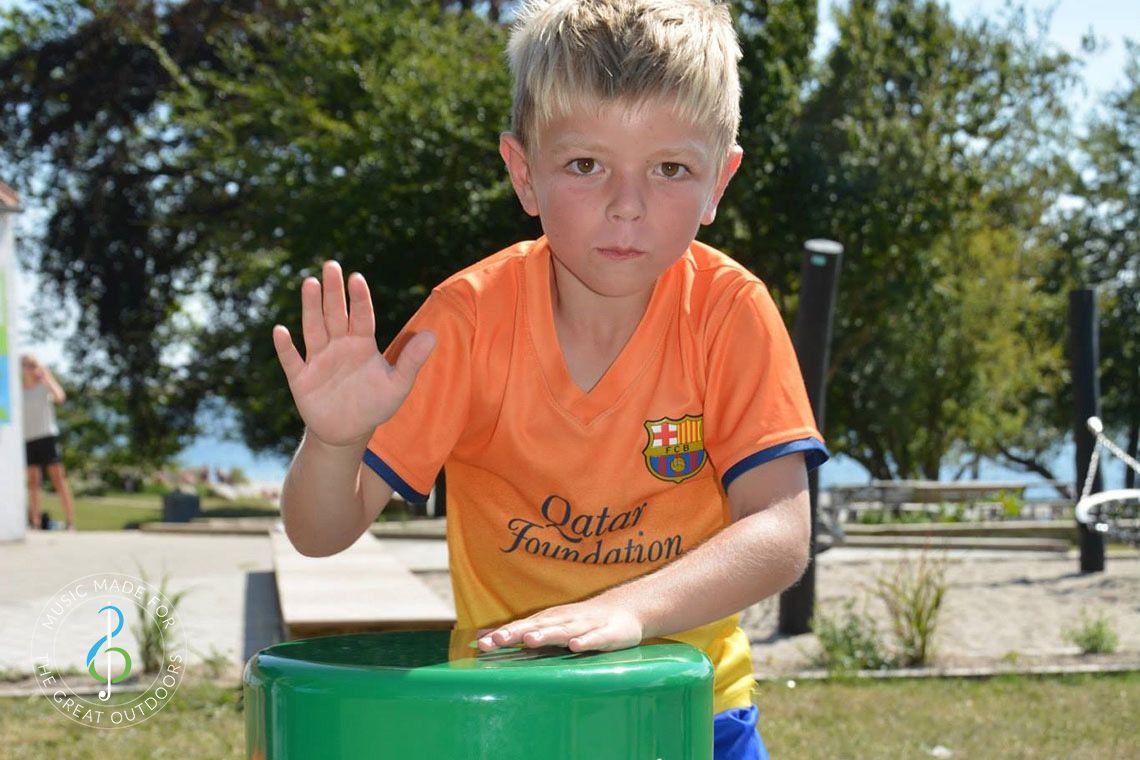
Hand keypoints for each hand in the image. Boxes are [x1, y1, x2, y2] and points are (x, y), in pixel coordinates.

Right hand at [272, 261, 435, 446]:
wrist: (348, 431)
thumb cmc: (375, 404)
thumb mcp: (398, 384)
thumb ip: (411, 360)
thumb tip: (432, 335)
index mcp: (362, 343)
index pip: (362, 316)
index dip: (360, 299)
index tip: (357, 278)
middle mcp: (338, 345)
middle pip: (335, 314)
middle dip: (333, 291)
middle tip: (331, 265)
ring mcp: (318, 360)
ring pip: (314, 328)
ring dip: (311, 307)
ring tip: (309, 283)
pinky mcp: (301, 378)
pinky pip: (292, 360)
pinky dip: (286, 347)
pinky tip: (280, 330)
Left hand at [476, 596, 644, 653]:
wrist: (625, 609)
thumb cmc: (580, 622)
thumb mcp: (547, 625)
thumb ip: (516, 633)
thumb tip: (481, 638)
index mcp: (547, 621)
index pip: (521, 628)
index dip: (502, 635)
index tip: (482, 644)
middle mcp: (562, 621)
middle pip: (537, 627)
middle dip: (517, 634)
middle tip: (498, 641)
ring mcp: (583, 627)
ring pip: (562, 631)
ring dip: (546, 635)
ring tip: (530, 640)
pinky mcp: (606, 634)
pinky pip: (595, 638)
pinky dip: (585, 641)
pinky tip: (576, 646)